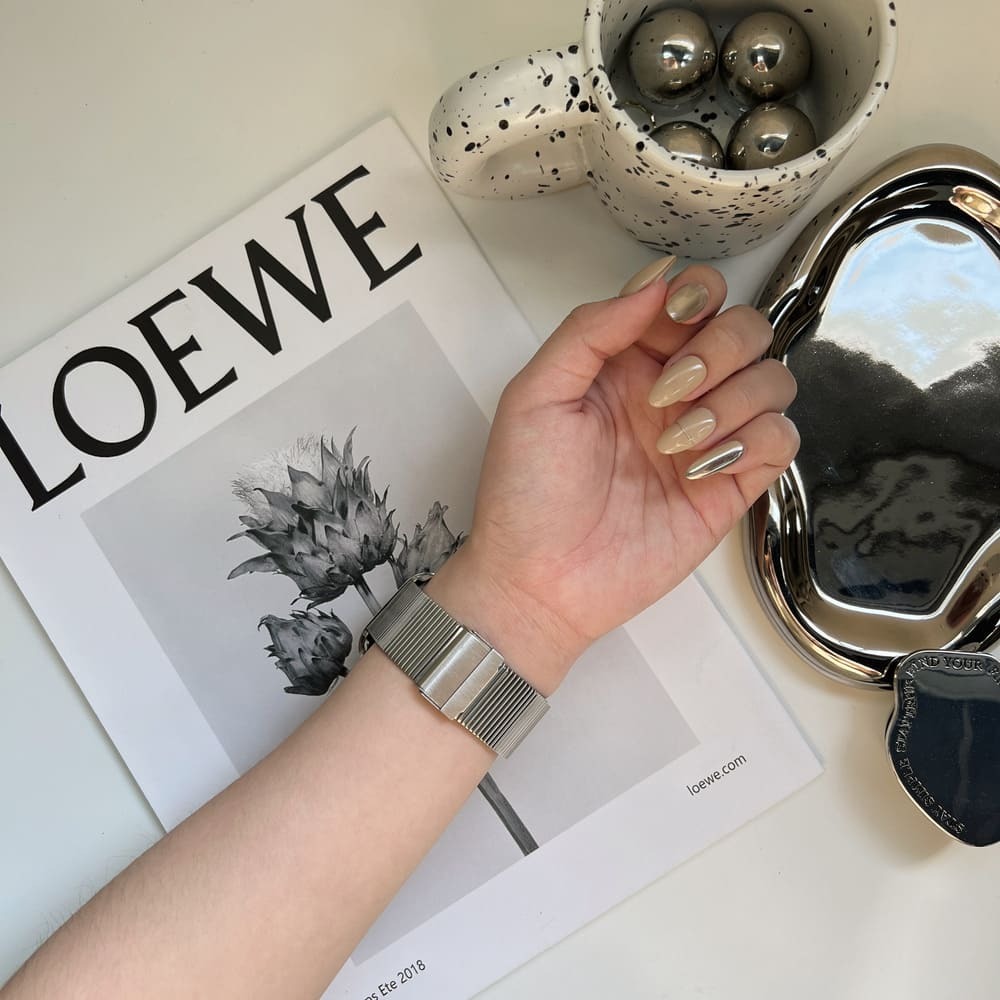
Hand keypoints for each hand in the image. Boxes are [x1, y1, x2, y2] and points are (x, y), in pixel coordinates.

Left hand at [433, 261, 797, 691]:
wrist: (540, 581)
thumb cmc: (525, 492)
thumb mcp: (536, 394)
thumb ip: (591, 328)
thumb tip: (658, 280)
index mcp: (628, 361)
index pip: (695, 299)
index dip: (699, 295)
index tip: (675, 318)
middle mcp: (675, 392)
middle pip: (746, 330)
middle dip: (719, 348)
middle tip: (669, 392)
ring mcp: (706, 439)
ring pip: (773, 379)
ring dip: (735, 398)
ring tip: (677, 441)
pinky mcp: (730, 487)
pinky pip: (782, 440)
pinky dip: (755, 441)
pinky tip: (702, 468)